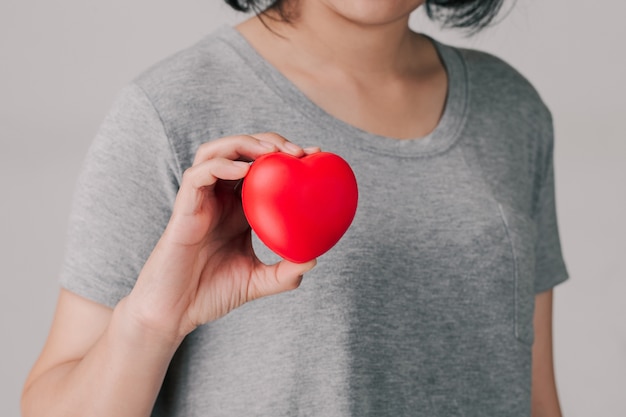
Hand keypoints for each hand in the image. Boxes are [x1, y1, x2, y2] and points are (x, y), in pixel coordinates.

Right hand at [125, 133, 318, 340]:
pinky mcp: (184, 208)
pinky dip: (221, 165)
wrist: (175, 312)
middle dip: (270, 141)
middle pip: (242, 150)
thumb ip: (284, 274)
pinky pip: (198, 175)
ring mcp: (201, 200)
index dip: (286, 155)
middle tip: (299, 151)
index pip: (261, 168)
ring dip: (245, 144)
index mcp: (239, 209)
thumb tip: (314, 259)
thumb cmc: (211, 294)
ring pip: (217, 151)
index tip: (315, 155)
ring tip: (272, 151)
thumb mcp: (257, 282)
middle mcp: (220, 198)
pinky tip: (246, 170)